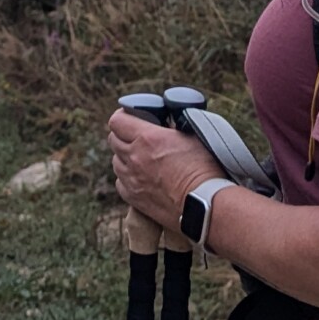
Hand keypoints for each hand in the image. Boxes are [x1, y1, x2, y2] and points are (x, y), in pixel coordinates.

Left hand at [107, 110, 221, 228]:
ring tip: (140, 158)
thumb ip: (174, 125)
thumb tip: (166, 122)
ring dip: (124, 157)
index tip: (130, 116)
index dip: (122, 116)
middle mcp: (134, 157)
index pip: (117, 121)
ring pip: (116, 162)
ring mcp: (131, 179)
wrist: (205, 204)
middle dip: (123, 135)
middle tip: (137, 136)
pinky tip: (140, 178)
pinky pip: (121, 183)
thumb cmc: (203, 169)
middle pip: (113, 140)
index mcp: (147, 138)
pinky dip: (127, 178)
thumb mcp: (192, 135)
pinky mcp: (134, 198)